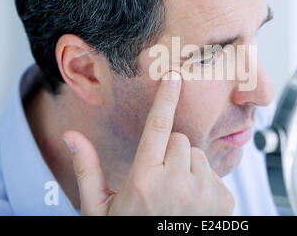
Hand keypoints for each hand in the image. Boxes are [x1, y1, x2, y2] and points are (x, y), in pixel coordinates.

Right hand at [62, 71, 234, 215]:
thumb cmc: (127, 230)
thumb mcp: (99, 207)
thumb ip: (88, 168)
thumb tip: (72, 135)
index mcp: (144, 180)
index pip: (157, 127)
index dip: (165, 99)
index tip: (173, 76)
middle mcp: (177, 184)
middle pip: (178, 140)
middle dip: (168, 152)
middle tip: (158, 180)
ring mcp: (204, 192)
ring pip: (197, 154)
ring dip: (186, 167)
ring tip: (174, 194)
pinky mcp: (224, 200)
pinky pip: (213, 172)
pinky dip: (202, 182)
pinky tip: (190, 204)